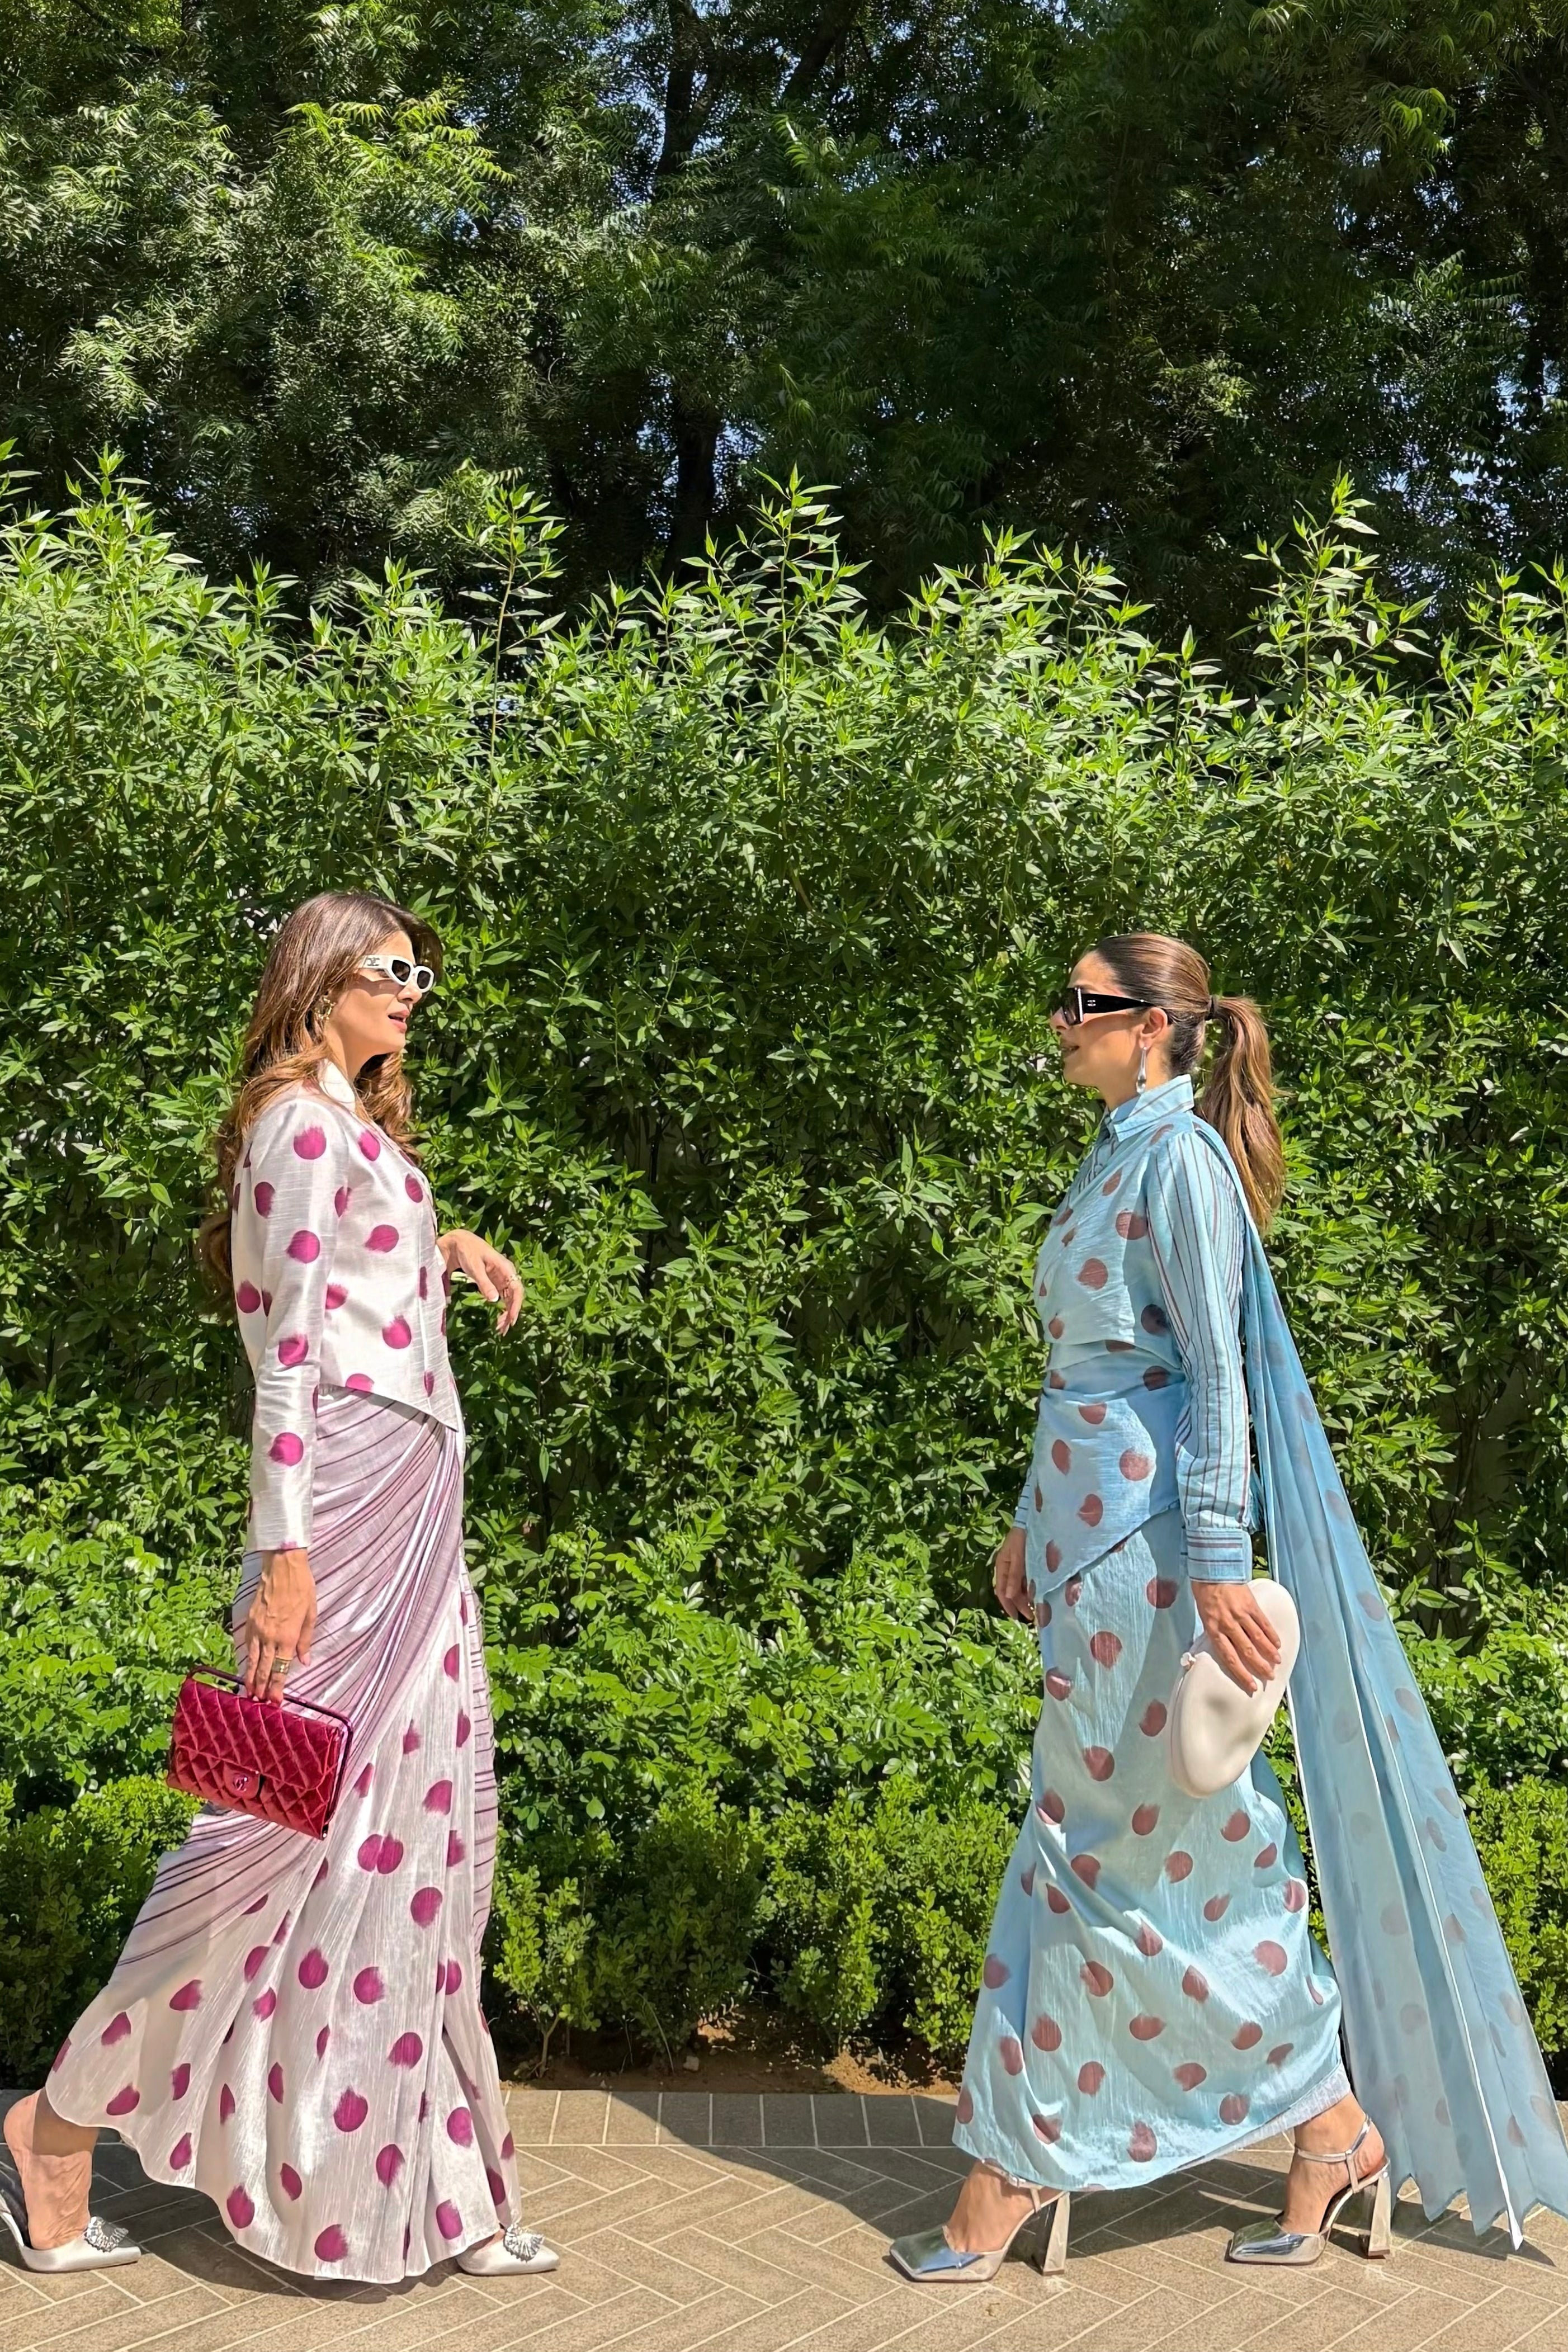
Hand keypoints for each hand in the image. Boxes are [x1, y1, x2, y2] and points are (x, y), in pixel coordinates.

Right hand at [241, 1549, 316, 1700]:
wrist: (282, 1568)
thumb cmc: (302, 1589)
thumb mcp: (311, 1615)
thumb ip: (306, 1640)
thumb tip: (305, 1661)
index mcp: (288, 1637)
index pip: (280, 1669)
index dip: (277, 1687)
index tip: (275, 1702)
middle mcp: (270, 1637)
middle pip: (264, 1669)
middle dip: (262, 1688)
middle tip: (260, 1703)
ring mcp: (257, 1630)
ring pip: (252, 1660)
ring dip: (250, 1678)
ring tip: (249, 1692)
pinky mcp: (249, 1622)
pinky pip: (248, 1645)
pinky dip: (247, 1659)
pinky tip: (247, 1666)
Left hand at [438, 1229, 522, 1332]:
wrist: (460, 1242)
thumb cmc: (468, 1251)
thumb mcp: (475, 1267)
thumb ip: (484, 1283)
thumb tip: (495, 1300)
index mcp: (505, 1267)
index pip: (517, 1288)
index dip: (516, 1305)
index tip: (511, 1319)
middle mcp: (507, 1274)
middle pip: (515, 1296)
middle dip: (511, 1313)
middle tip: (502, 1330)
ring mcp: (502, 1279)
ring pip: (510, 1299)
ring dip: (507, 1314)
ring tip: (500, 1329)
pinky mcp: (495, 1282)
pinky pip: (503, 1298)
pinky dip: (502, 1309)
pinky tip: (498, 1319)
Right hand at [992, 1526, 1032, 1622]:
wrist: (1033, 1520)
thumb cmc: (1022, 1537)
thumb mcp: (1018, 1556)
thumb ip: (1015, 1576)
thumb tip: (1008, 1596)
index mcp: (1001, 1566)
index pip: (1001, 1591)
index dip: (1008, 1605)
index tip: (1017, 1617)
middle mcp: (1008, 1569)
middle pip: (1011, 1592)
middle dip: (1020, 1605)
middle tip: (1033, 1616)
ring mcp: (1018, 1567)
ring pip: (1020, 1588)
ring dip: (1027, 1599)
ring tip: (1037, 1608)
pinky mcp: (1028, 1564)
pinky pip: (1028, 1581)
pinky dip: (1032, 1590)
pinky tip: (1040, 1595)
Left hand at [1191, 1578, 1281, 1694]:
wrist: (1212, 1569)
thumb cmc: (1205, 1593)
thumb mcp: (1204, 1616)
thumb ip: (1216, 1631)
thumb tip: (1226, 1647)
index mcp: (1214, 1629)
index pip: (1229, 1658)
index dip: (1241, 1674)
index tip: (1251, 1685)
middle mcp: (1228, 1624)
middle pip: (1246, 1651)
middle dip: (1259, 1666)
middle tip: (1269, 1676)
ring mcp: (1240, 1614)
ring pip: (1257, 1638)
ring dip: (1268, 1652)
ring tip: (1276, 1662)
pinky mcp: (1251, 1604)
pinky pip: (1263, 1623)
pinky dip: (1271, 1634)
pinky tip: (1277, 1644)